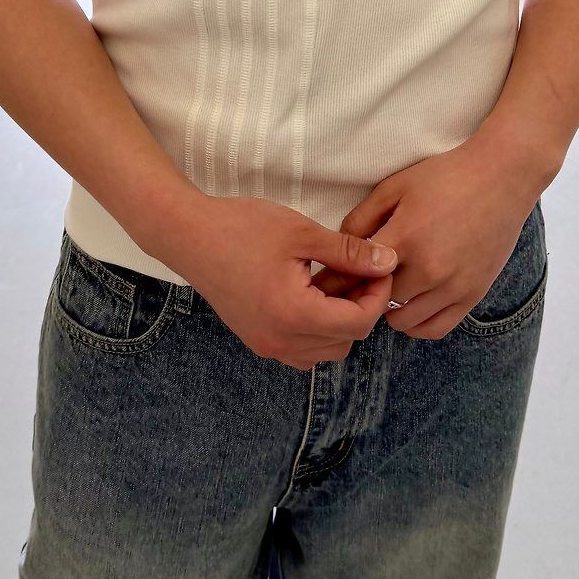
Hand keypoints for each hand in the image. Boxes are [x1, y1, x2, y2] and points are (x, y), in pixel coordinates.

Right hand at [162, 195, 399, 369]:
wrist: (189, 235)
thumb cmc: (243, 228)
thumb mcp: (303, 233)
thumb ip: (349, 252)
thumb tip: (388, 261)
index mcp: (295, 316)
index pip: (359, 323)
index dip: (378, 295)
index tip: (380, 266)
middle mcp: (281, 341)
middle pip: (346, 341)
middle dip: (361, 307)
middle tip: (358, 270)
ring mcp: (266, 345)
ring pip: (326, 350)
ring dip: (340, 321)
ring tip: (333, 279)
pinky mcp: (257, 339)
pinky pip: (302, 349)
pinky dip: (317, 328)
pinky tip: (311, 293)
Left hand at [311, 136, 557, 339]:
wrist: (501, 177)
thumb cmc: (445, 176)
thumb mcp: (395, 186)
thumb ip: (362, 217)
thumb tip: (339, 246)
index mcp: (405, 238)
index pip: (358, 275)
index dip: (341, 278)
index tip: (332, 279)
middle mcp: (429, 269)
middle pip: (379, 302)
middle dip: (365, 293)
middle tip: (360, 283)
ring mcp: (453, 286)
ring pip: (404, 321)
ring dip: (390, 309)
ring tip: (388, 290)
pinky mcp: (472, 296)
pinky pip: (435, 329)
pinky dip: (417, 323)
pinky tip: (411, 304)